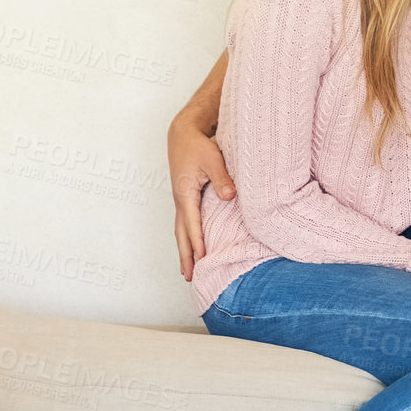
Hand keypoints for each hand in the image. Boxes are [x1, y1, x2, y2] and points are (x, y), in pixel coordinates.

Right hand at [169, 118, 236, 281]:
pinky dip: (187, 238)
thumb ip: (222, 178)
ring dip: (184, 250)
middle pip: (182, 234)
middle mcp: (180, 200)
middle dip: (186, 256)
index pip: (192, 223)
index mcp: (185, 194)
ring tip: (187, 270)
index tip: (202, 259)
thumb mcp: (212, 159)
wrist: (183, 133)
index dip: (198, 242)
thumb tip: (229, 196)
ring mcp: (181, 200)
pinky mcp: (185, 197)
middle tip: (189, 277)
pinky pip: (185, 223)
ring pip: (181, 230)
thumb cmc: (197, 145)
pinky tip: (192, 247)